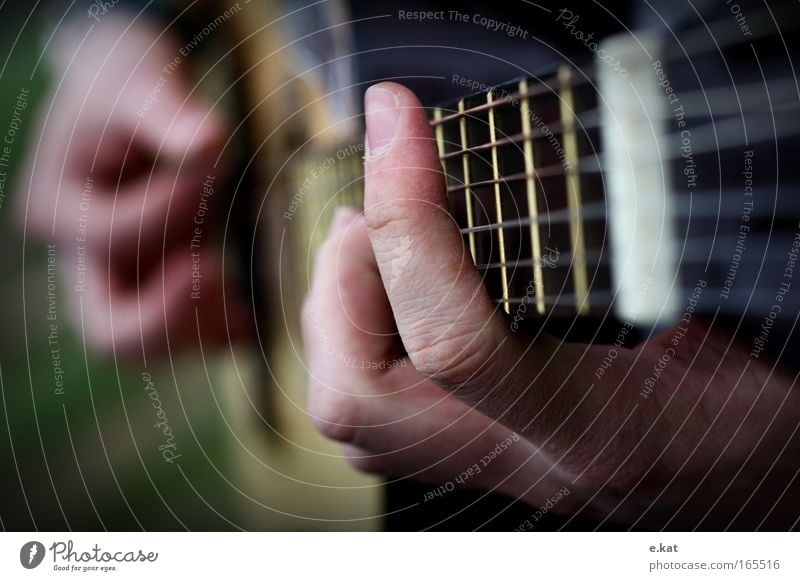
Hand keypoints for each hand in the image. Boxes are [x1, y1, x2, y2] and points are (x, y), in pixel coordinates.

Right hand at [19, 15, 248, 359]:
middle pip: (108, 328)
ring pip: (147, 345)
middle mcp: (78, 257)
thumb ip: (167, 112)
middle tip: (218, 273)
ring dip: (198, 330)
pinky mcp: (152, 285)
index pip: (111, 235)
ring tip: (243, 301)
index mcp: (57, 207)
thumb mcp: (139, 82)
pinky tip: (251, 319)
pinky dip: (215, 333)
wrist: (128, 99)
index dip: (168, 206)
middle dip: (168, 314)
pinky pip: (180, 334)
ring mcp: (117, 278)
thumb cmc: (126, 85)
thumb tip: (210, 141)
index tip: (213, 159)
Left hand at [304, 82, 799, 528]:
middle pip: (361, 399)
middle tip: (370, 207)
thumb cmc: (766, 415)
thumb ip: (665, 257)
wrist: (763, 495)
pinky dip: (353, 333)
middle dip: (341, 283)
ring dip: (335, 306)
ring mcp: (494, 464)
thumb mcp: (741, 324)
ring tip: (368, 233)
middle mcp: (528, 458)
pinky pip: (373, 412)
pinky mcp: (478, 452)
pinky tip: (385, 286)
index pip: (457, 344)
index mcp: (601, 429)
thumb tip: (615, 167)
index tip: (395, 122)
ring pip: (351, 413)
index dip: (409, 221)